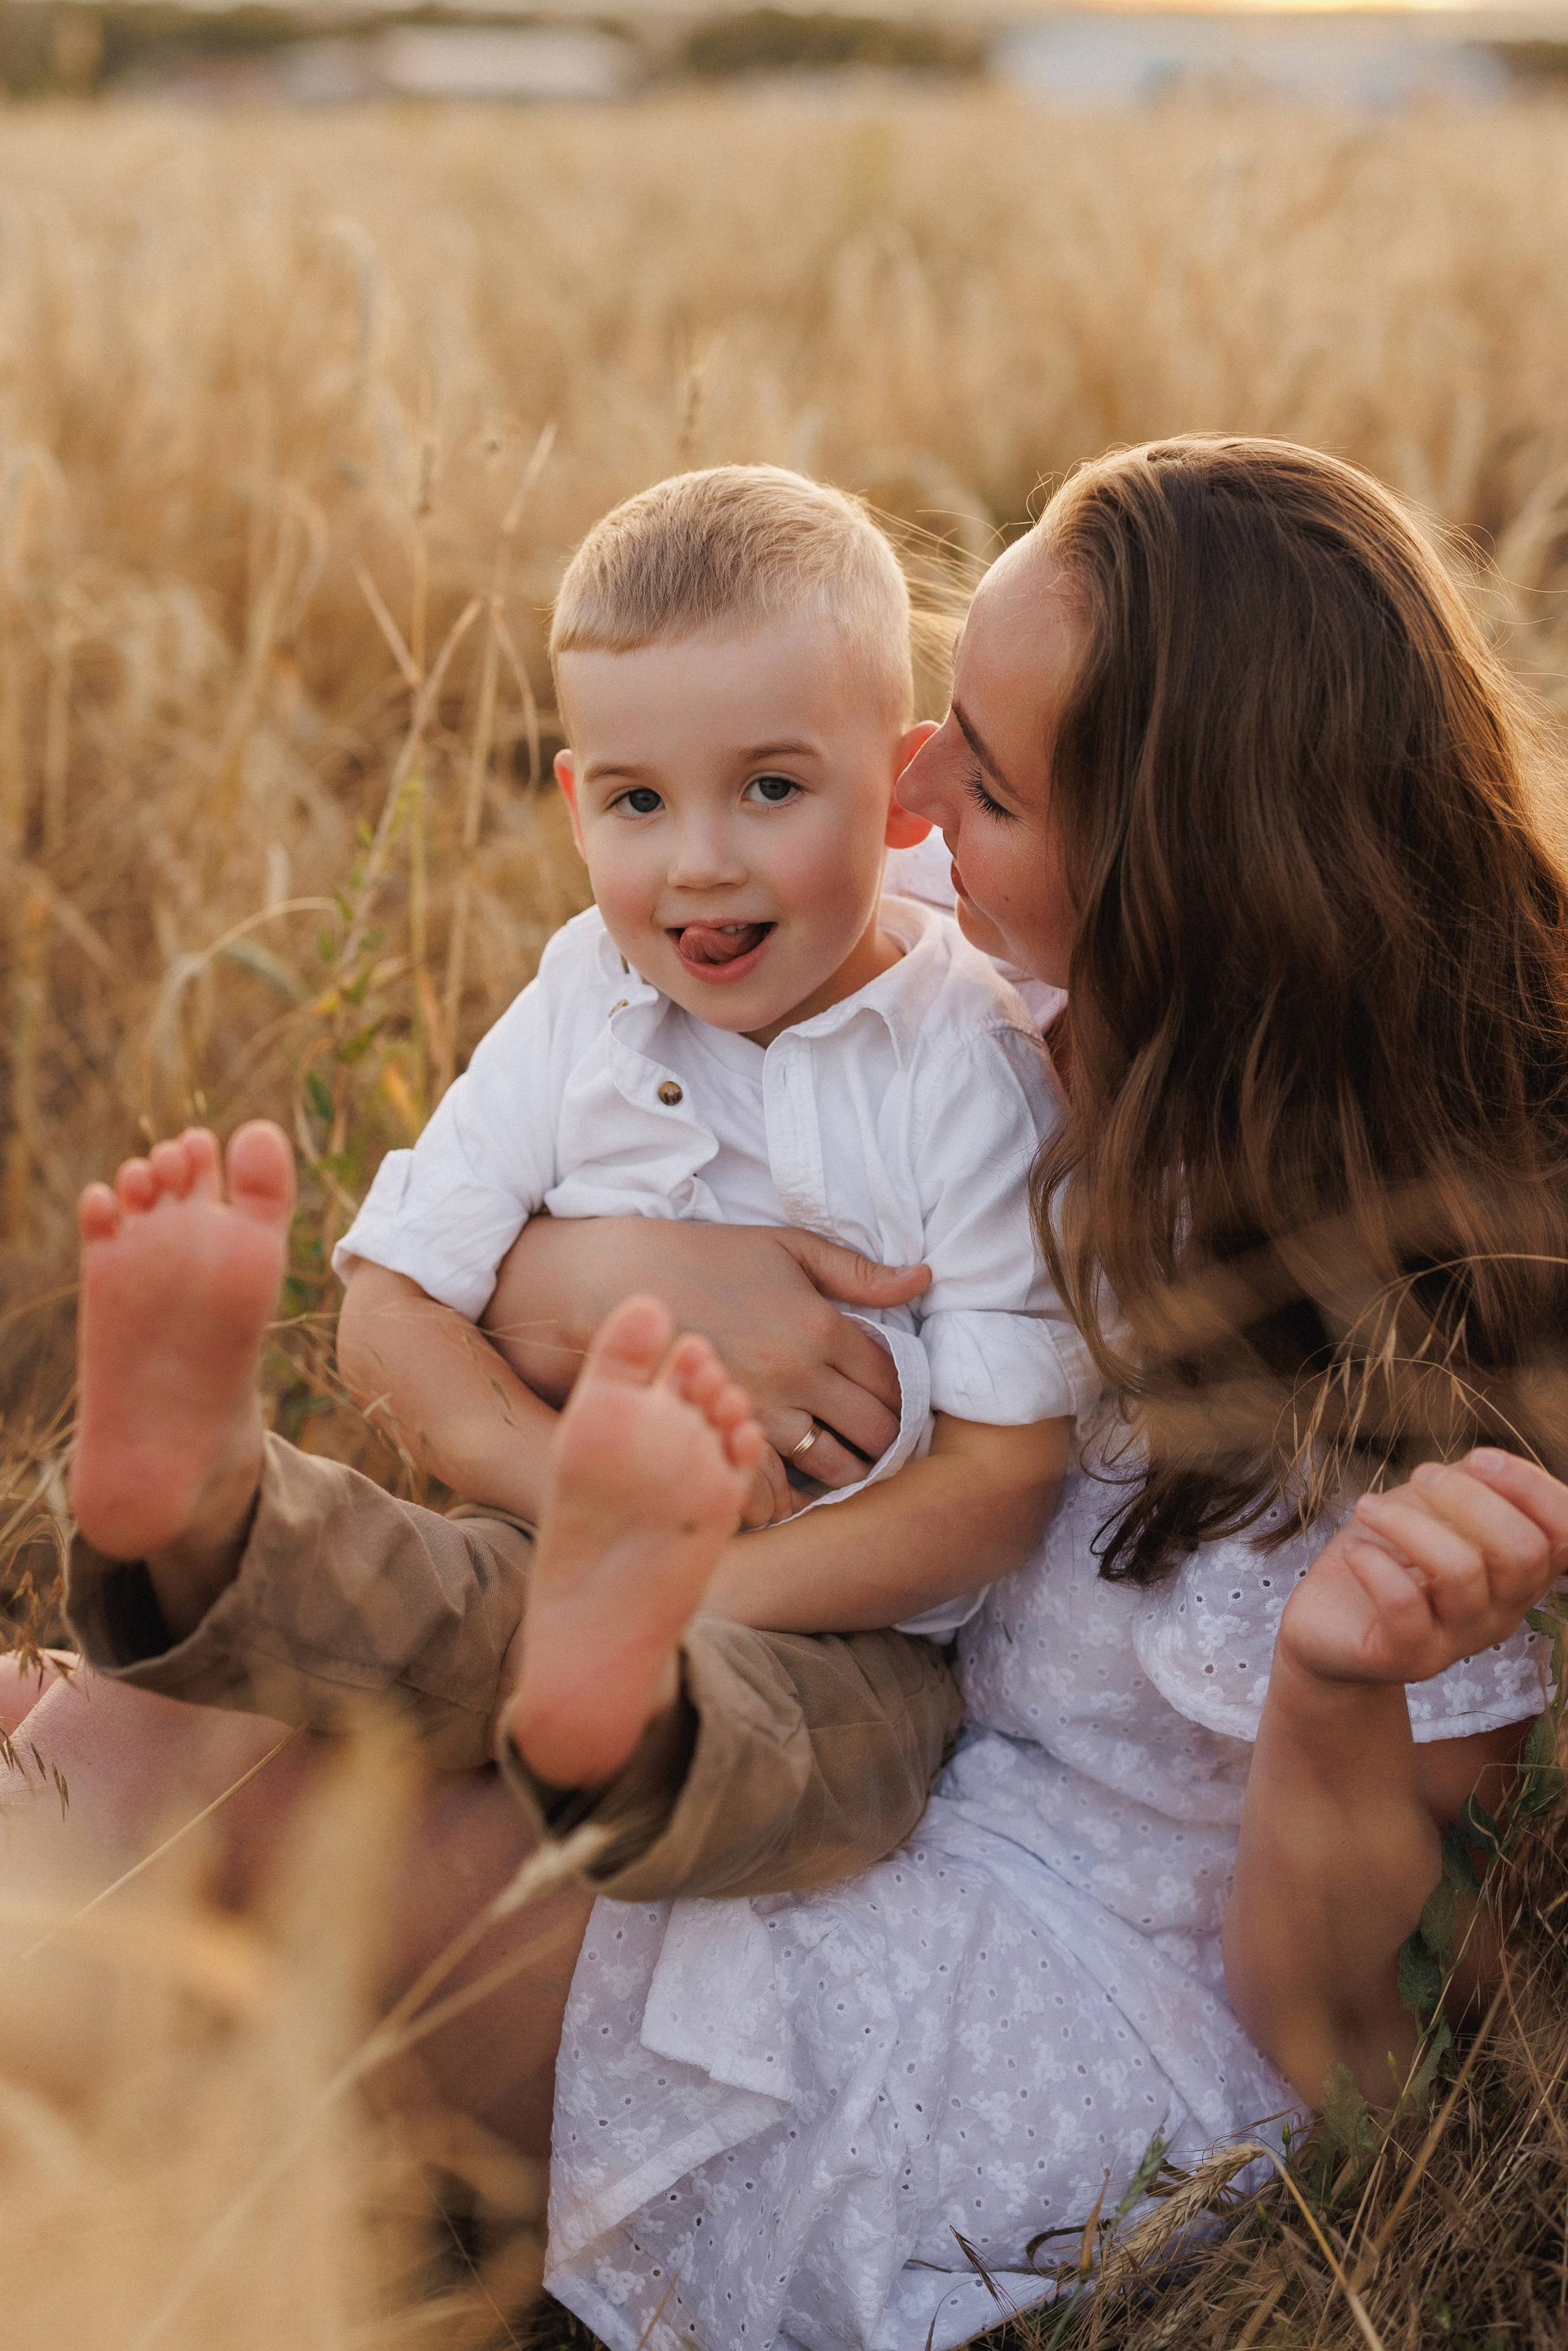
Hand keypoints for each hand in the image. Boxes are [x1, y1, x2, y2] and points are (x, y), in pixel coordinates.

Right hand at [482, 1217, 930, 1490]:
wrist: (623, 1282)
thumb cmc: (709, 1258)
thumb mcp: (787, 1248)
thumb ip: (857, 1270)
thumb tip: (922, 1278)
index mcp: (821, 1327)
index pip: (893, 1382)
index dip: (905, 1397)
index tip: (895, 1401)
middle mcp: (800, 1377)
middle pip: (876, 1432)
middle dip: (885, 1440)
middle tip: (877, 1438)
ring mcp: (761, 1413)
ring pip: (835, 1471)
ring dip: (848, 1472)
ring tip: (842, 1461)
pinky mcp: (721, 1437)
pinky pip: (775, 1490)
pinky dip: (792, 1495)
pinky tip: (792, 1482)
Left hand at [1277, 1449, 1567, 1688]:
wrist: (1330, 1619)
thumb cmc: (1389, 1552)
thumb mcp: (1433, 1507)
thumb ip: (1472, 1484)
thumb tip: (1488, 1464)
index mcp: (1521, 1572)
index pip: (1565, 1533)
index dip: (1533, 1488)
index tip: (1479, 1458)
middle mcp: (1504, 1611)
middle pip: (1523, 1552)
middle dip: (1468, 1497)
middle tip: (1419, 1476)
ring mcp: (1461, 1640)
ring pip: (1460, 1572)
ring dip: (1407, 1523)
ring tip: (1368, 1506)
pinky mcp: (1411, 1658)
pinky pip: (1406, 1606)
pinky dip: (1375, 1565)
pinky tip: (1355, 1550)